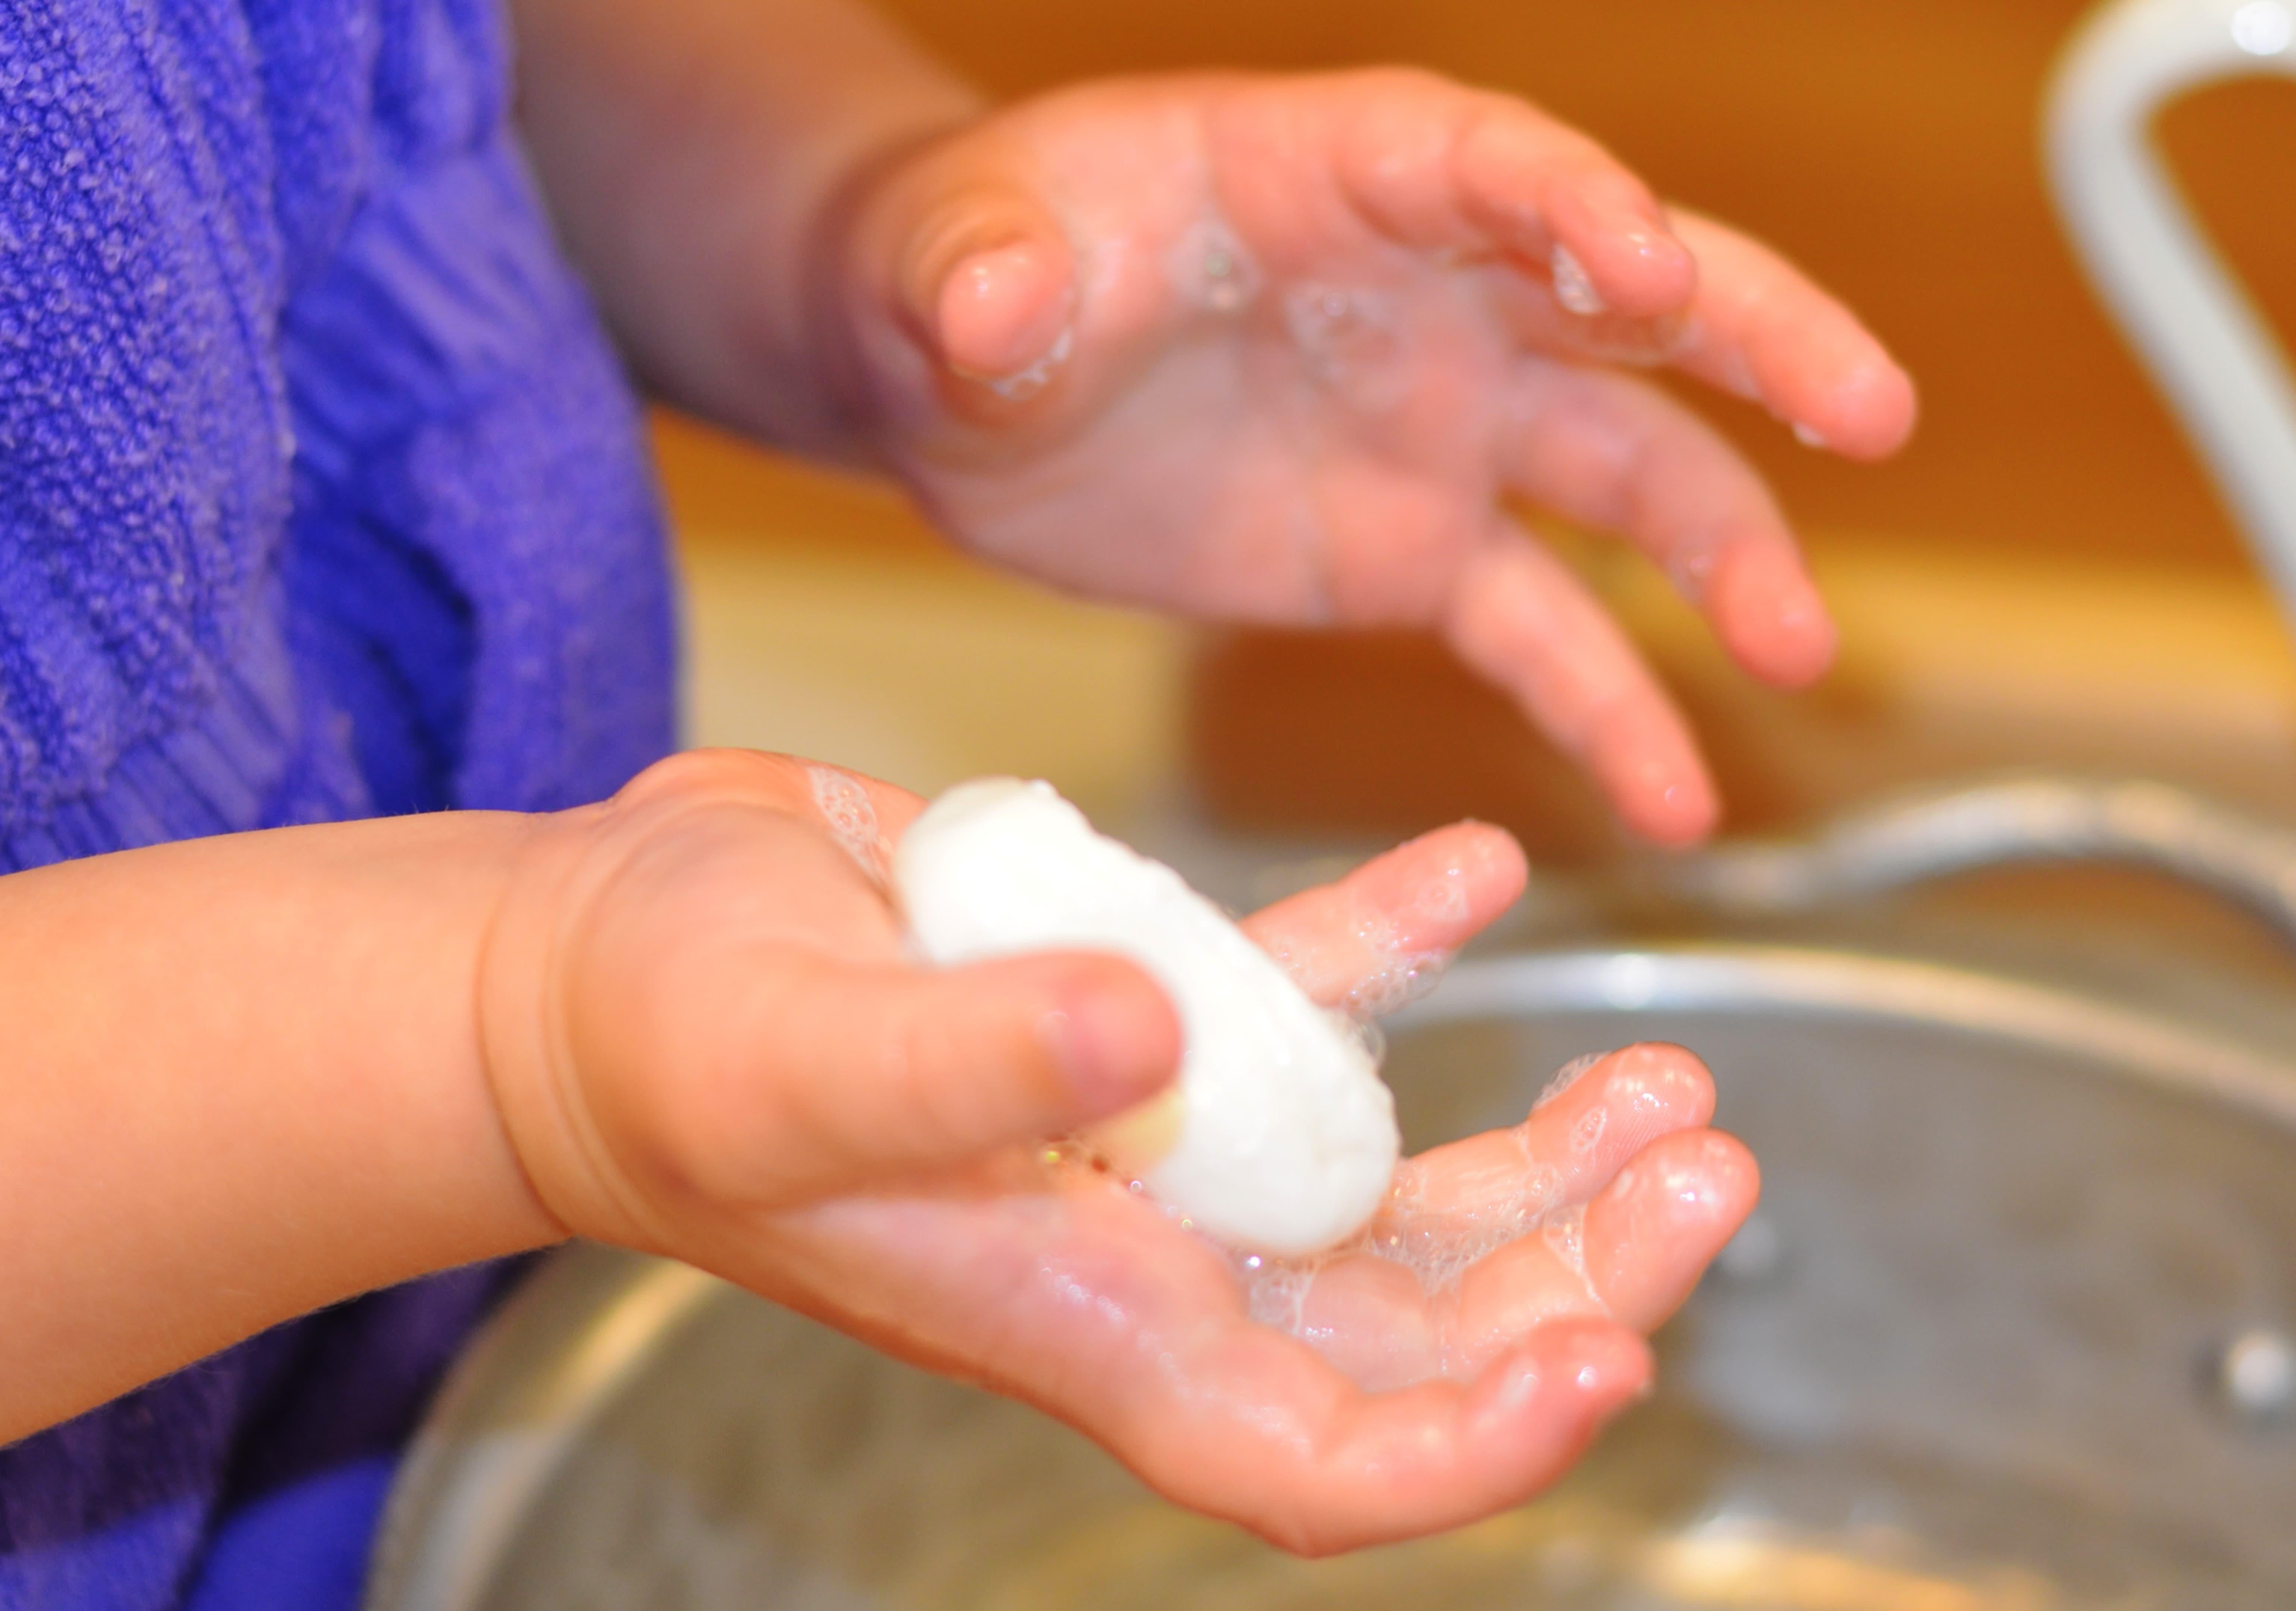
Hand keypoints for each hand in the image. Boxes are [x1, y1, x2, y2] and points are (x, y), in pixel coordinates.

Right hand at [480, 750, 1755, 1552]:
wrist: (584, 969)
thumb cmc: (653, 1039)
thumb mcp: (789, 1054)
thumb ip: (969, 1061)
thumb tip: (1151, 1035)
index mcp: (1075, 1314)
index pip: (1313, 1458)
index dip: (1469, 1448)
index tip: (1609, 1362)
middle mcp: (1136, 1251)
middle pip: (1404, 1328)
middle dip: (1573, 1274)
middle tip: (1704, 1165)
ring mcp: (1142, 1137)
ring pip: (1389, 1192)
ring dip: (1540, 1152)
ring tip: (1672, 1081)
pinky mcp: (1122, 1003)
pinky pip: (1300, 998)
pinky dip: (1399, 945)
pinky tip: (1482, 871)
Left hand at [827, 71, 1916, 843]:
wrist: (958, 386)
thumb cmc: (964, 273)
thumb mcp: (952, 260)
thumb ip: (982, 276)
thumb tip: (990, 309)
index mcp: (1335, 175)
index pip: (1492, 165)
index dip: (1575, 207)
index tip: (1646, 270)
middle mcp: (1429, 291)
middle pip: (1629, 300)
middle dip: (1758, 340)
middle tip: (1870, 410)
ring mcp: (1437, 429)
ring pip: (1625, 474)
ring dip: (1724, 556)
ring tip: (1796, 650)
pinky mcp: (1408, 553)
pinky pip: (1538, 632)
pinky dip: (1607, 708)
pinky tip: (1671, 795)